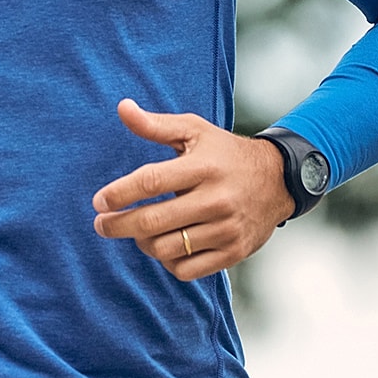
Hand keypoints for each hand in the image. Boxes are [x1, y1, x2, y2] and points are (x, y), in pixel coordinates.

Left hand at [92, 99, 293, 279]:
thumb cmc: (225, 154)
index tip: (99, 202)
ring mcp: (226, 229)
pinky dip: (168, 262)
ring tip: (136, 232)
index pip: (151, 181)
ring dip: (142, 243)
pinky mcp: (233, 252)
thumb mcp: (195, 131)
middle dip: (118, 225)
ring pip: (166, 249)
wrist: (278, 181)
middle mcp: (215, 199)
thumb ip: (156, 125)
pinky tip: (163, 246)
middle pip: (153, 221)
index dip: (119, 193)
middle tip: (101, 224)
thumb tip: (122, 107)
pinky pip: (187, 269)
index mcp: (202, 167)